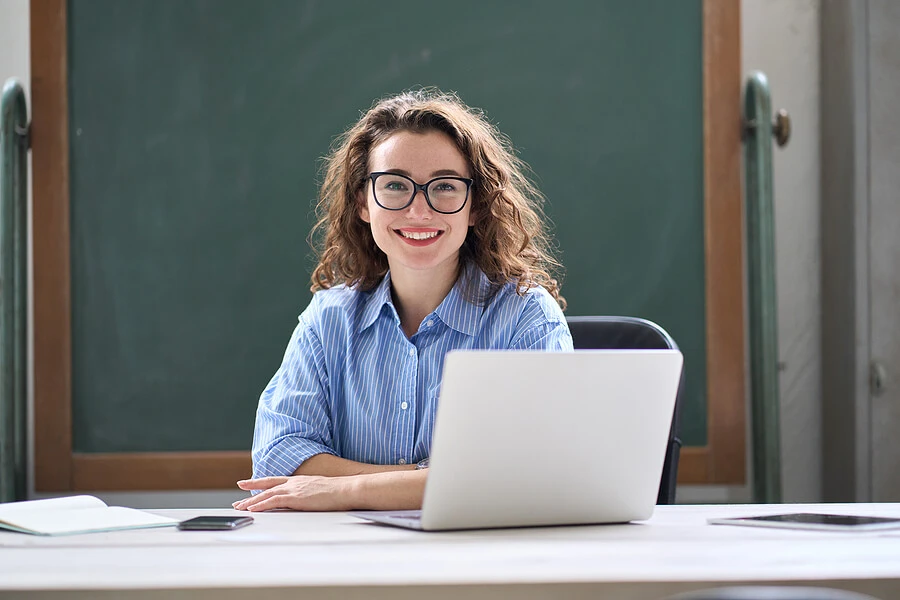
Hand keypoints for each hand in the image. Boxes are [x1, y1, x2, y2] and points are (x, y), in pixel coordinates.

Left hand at [233, 475, 356, 511]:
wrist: (347, 489)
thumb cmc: (340, 492)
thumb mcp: (321, 491)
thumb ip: (311, 494)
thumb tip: (309, 501)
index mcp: (300, 480)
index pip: (275, 480)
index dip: (260, 482)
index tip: (247, 484)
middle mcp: (294, 482)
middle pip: (267, 487)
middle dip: (251, 493)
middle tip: (238, 501)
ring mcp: (294, 489)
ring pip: (267, 494)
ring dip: (251, 501)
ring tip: (239, 507)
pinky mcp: (295, 497)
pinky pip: (273, 501)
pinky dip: (261, 504)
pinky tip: (252, 509)